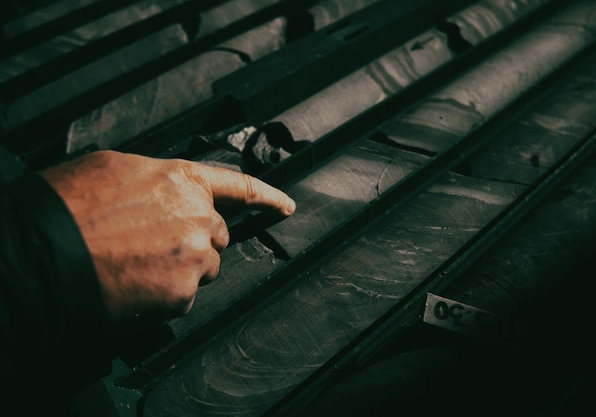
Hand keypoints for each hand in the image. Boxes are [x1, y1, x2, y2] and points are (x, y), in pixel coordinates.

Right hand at [40, 150, 294, 327]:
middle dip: (195, 241)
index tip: (286, 206)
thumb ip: (156, 180)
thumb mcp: (113, 168)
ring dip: (181, 269)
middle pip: (216, 236)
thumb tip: (164, 192)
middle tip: (153, 246)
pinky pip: (184, 296)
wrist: (44, 254)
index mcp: (182, 180)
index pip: (239, 186)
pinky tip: (134, 284)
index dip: (266, 196)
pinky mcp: (184, 292)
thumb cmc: (69, 208)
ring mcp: (194, 255)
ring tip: (137, 264)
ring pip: (202, 268)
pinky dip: (164, 294)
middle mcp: (198, 216)